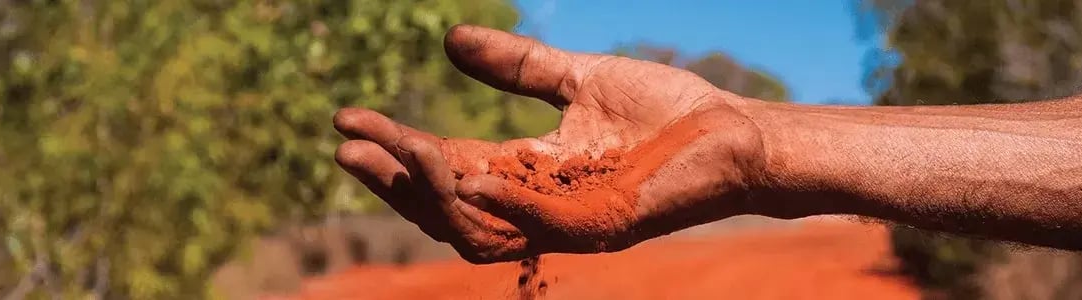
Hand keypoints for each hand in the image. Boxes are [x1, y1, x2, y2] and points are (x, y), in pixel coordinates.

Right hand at [334, 25, 789, 262]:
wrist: (735, 130)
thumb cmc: (665, 111)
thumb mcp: (575, 79)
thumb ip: (516, 67)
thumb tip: (449, 40)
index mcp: (527, 173)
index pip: (444, 169)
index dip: (395, 148)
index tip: (346, 118)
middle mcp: (539, 205)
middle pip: (447, 207)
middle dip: (394, 180)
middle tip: (349, 146)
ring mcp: (570, 221)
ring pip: (480, 228)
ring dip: (435, 194)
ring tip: (400, 149)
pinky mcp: (607, 224)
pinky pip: (542, 225)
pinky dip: (503, 203)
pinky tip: (467, 172)